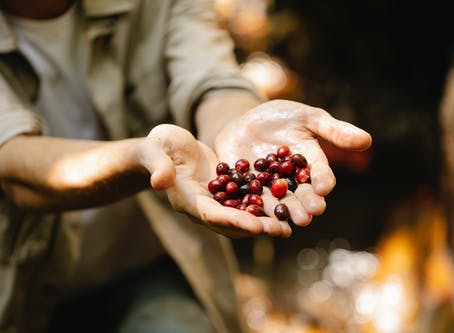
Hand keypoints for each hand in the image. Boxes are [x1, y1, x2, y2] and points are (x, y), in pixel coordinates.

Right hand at [140, 124, 290, 237]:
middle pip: (231, 223)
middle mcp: (202, 206)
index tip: (257, 226)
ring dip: (263, 222)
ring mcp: (214, 201)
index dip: (234, 221)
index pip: (211, 215)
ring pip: (241, 217)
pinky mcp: (224, 193)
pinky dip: (262, 207)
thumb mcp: (155, 150)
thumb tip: (159, 181)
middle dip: (256, 227)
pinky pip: (244, 202)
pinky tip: (283, 206)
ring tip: (288, 225)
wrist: (164, 149)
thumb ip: (158, 165)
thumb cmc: (157, 147)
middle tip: (282, 230)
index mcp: (187, 199)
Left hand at [214, 99, 371, 230]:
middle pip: (300, 196)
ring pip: (277, 203)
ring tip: (285, 223)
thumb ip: (333, 130)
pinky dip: (250, 209)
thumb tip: (367, 140)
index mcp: (310, 165)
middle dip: (305, 205)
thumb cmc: (282, 117)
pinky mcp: (246, 190)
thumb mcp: (308, 118)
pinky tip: (252, 216)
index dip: (322, 181)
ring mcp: (268, 188)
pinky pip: (249, 201)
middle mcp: (291, 181)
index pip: (320, 175)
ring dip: (282, 214)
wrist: (246, 122)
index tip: (323, 188)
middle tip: (308, 215)